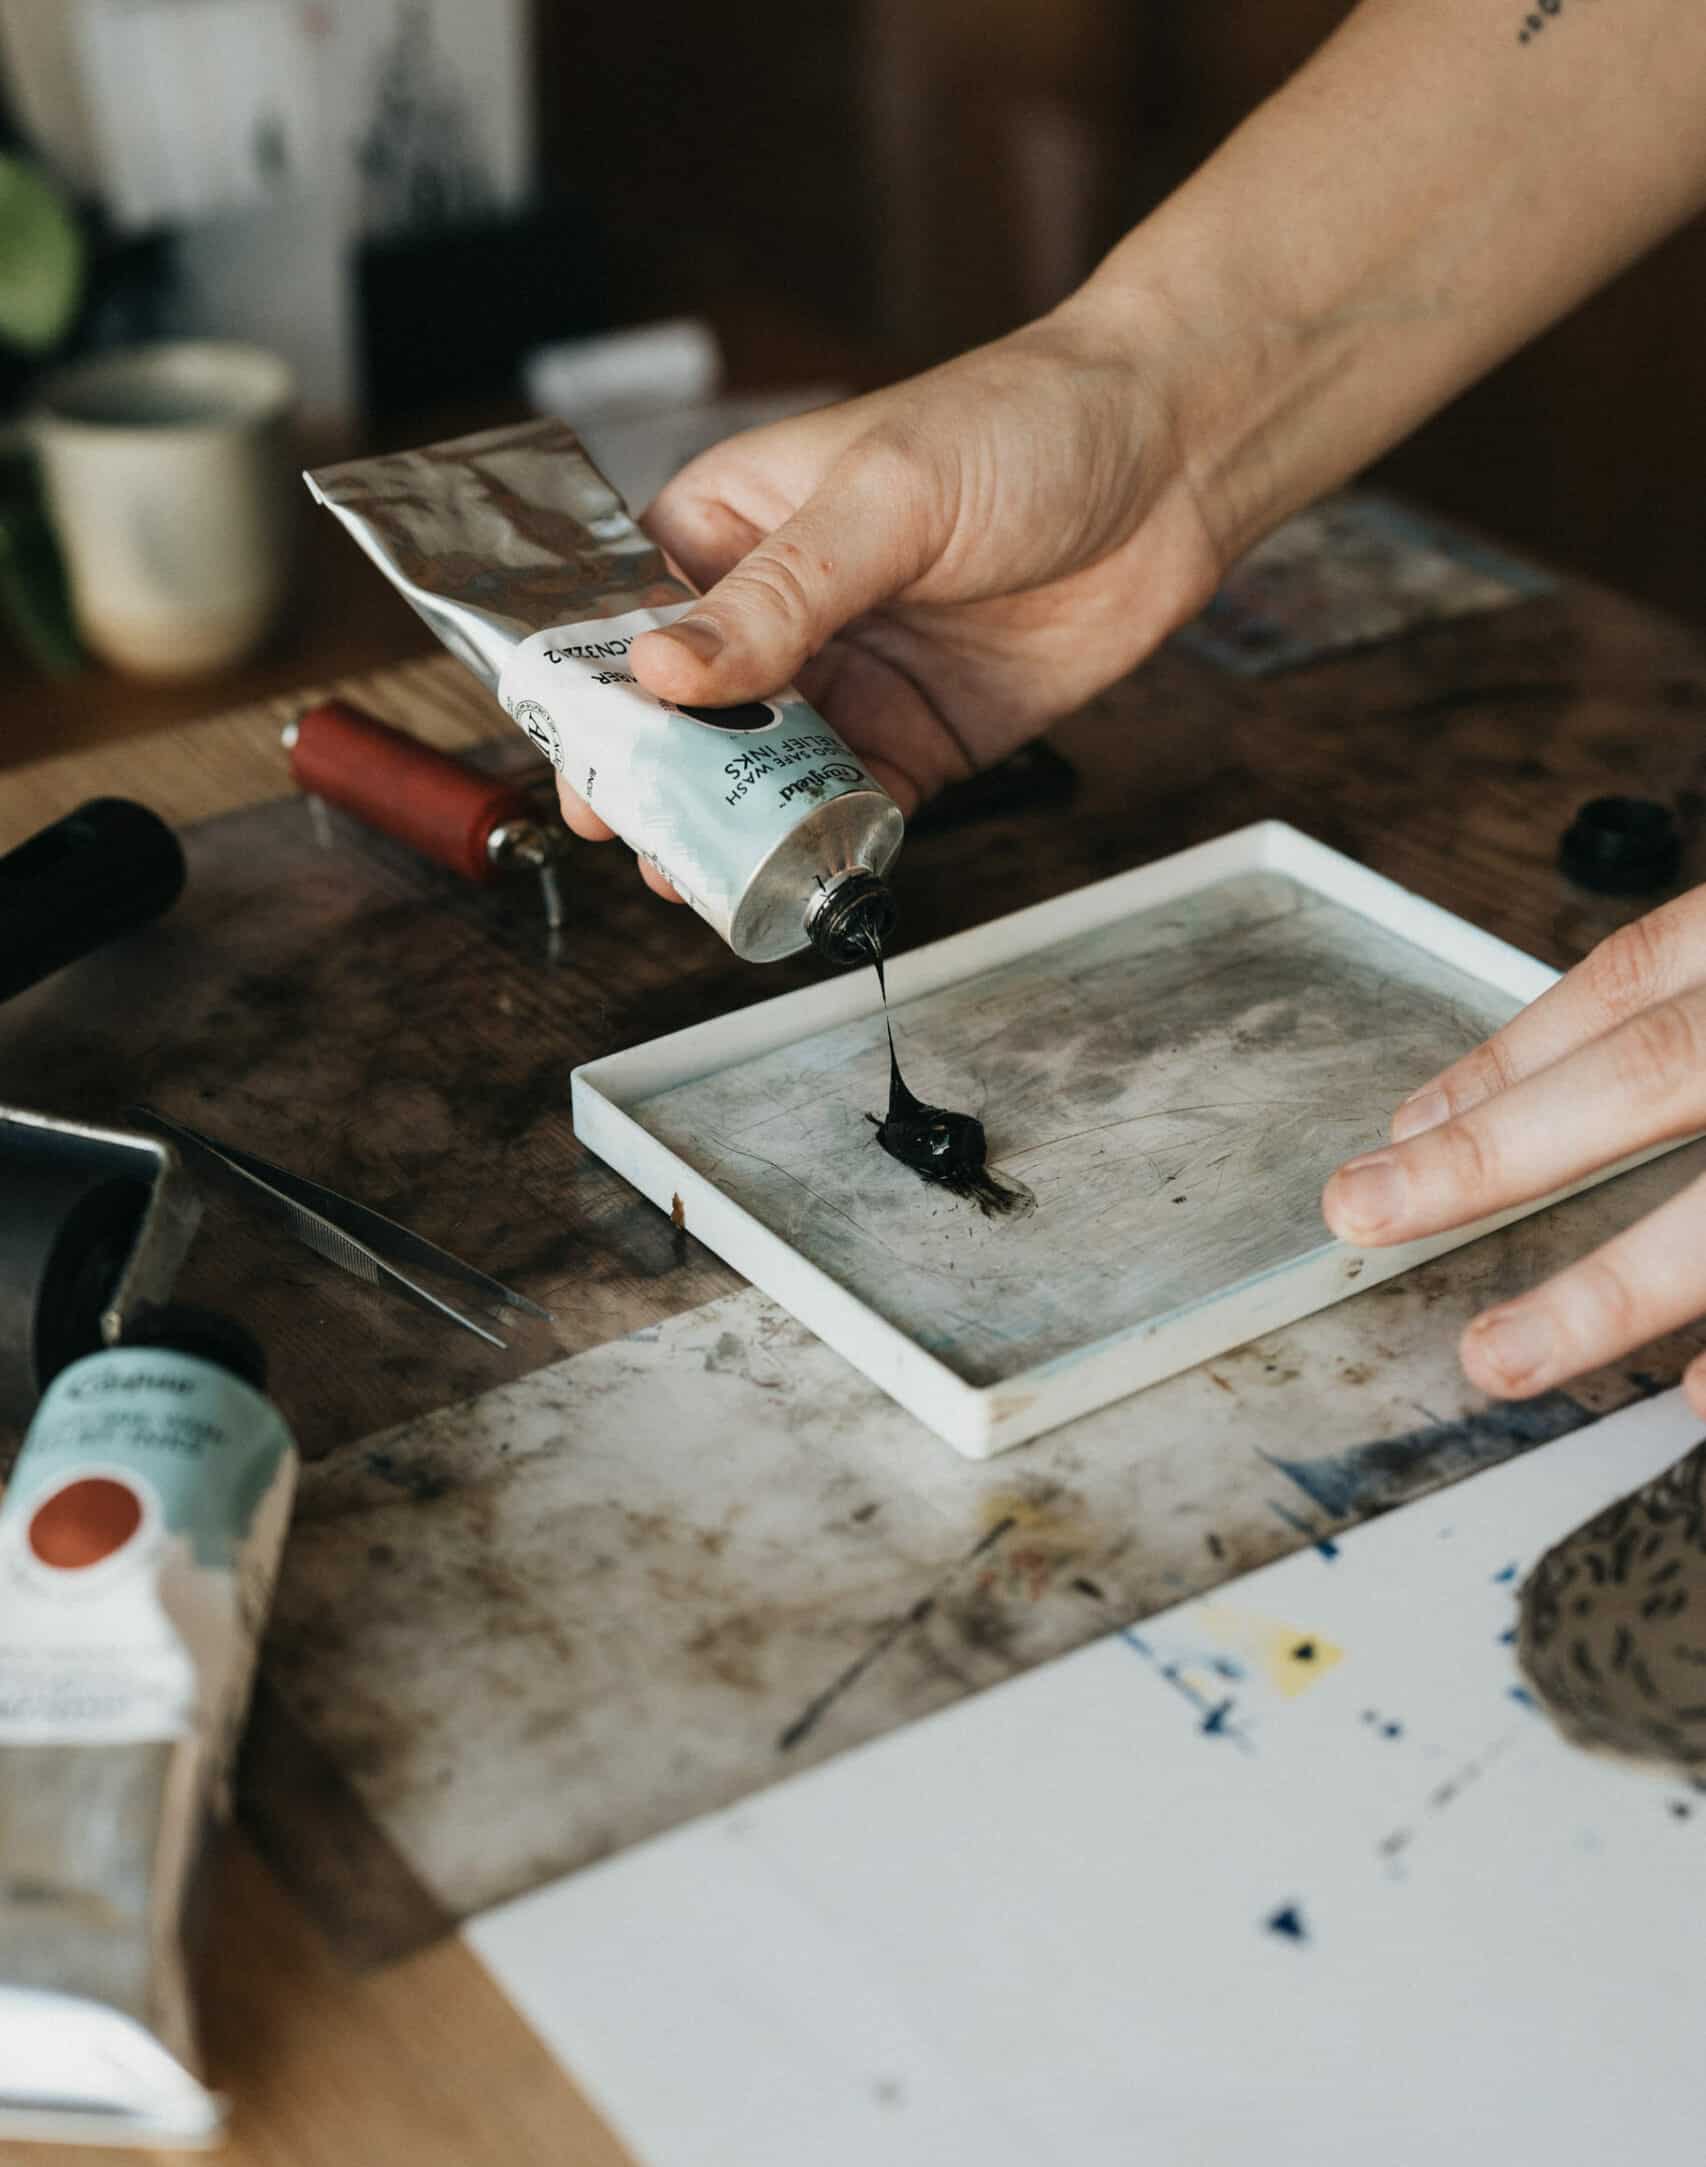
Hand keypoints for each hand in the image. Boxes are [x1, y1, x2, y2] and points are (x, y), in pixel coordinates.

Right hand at [555, 299, 1225, 899]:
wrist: (1174, 460)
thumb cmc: (1024, 426)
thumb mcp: (886, 498)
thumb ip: (780, 595)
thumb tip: (663, 672)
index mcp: (730, 526)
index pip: (627, 621)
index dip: (595, 696)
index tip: (582, 762)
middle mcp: (774, 614)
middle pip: (686, 720)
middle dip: (659, 783)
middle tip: (640, 840)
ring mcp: (845, 683)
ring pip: (760, 778)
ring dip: (734, 828)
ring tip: (703, 876)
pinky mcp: (914, 740)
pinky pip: (852, 808)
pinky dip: (828, 845)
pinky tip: (804, 875)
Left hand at [1322, 892, 1705, 1412]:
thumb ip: (1698, 1005)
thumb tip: (1509, 1100)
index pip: (1630, 981)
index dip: (1509, 1060)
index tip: (1397, 1134)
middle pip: (1646, 1076)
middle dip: (1495, 1153)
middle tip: (1362, 1213)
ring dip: (1611, 1290)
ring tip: (1498, 1357)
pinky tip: (1696, 1400)